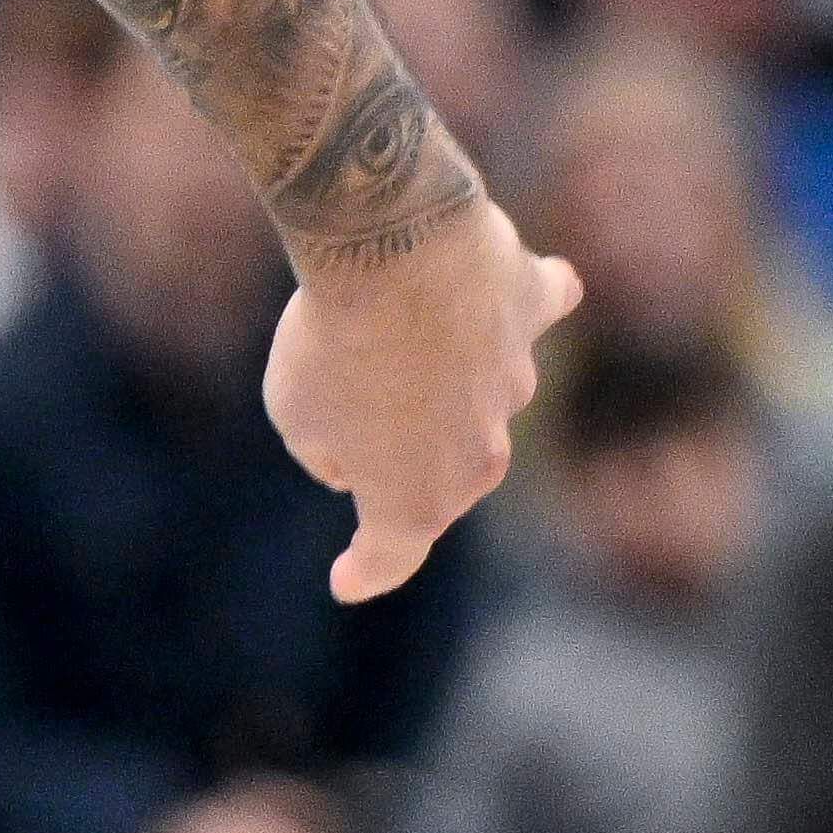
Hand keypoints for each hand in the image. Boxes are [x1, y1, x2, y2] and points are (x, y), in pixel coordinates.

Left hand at [264, 189, 577, 598]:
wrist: (393, 251)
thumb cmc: (331, 342)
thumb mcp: (295, 413)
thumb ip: (331, 448)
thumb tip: (362, 447)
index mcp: (417, 499)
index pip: (392, 553)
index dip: (367, 570)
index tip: (344, 581)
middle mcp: (482, 452)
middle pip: (439, 466)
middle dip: (397, 446)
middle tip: (342, 391)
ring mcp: (516, 379)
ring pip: (478, 383)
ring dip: (438, 362)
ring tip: (386, 314)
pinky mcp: (533, 306)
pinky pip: (536, 303)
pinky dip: (521, 297)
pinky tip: (517, 284)